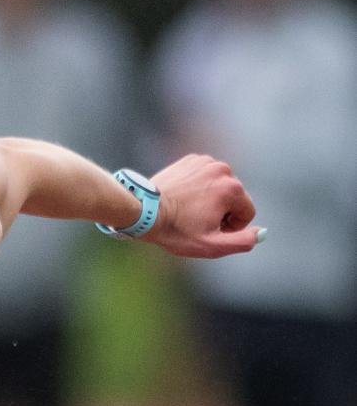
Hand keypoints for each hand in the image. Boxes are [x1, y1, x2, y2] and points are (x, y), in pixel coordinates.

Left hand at [150, 154, 264, 258]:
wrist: (144, 211)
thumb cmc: (176, 231)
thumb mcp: (211, 246)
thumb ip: (242, 241)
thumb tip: (262, 233)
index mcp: (232, 188)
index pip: (247, 212)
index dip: (232, 227)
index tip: (212, 231)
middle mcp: (223, 169)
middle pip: (234, 197)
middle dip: (222, 212)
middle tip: (197, 222)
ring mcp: (205, 162)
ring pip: (220, 186)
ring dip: (211, 199)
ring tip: (189, 210)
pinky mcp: (191, 160)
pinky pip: (205, 177)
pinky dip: (198, 187)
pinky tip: (183, 198)